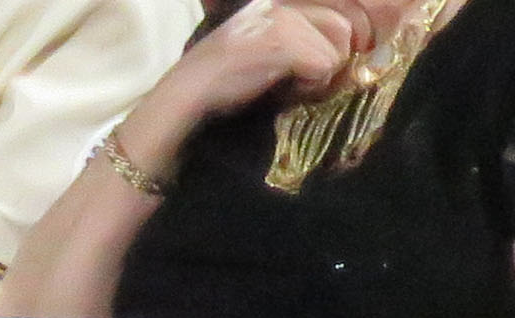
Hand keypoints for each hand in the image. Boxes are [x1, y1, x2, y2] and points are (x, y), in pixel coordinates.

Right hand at [143, 0, 387, 149]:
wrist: (186, 93)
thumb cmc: (219, 81)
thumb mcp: (259, 46)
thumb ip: (296, 40)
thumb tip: (346, 51)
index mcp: (276, 2)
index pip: (332, 14)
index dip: (332, 44)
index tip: (311, 69)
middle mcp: (283, 4)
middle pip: (342, 28)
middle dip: (331, 60)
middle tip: (302, 81)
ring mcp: (285, 20)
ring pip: (338, 49)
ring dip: (320, 75)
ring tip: (288, 85)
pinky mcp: (286, 44)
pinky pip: (324, 67)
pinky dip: (309, 86)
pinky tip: (282, 91)